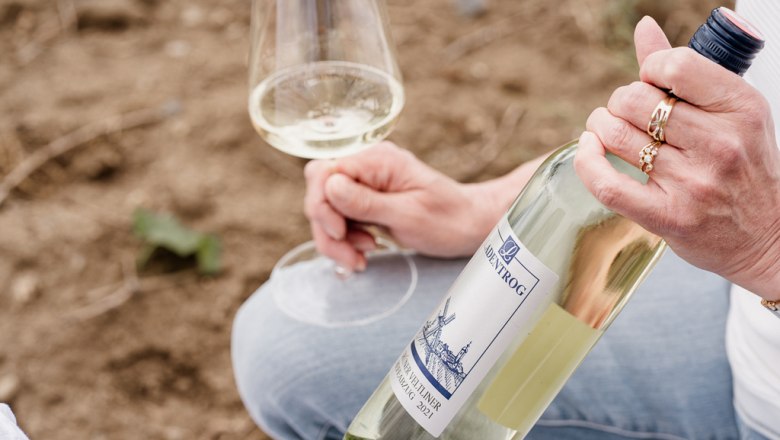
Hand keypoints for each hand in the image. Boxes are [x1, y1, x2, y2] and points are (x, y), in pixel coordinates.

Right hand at [304, 142, 507, 270]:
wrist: (470, 225)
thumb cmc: (448, 219)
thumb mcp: (408, 214)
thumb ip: (366, 202)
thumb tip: (330, 187)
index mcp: (376, 160)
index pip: (324, 172)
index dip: (323, 205)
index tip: (341, 232)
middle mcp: (366, 166)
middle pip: (320, 191)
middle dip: (327, 228)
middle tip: (351, 255)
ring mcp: (365, 182)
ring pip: (326, 209)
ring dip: (336, 239)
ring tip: (361, 257)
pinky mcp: (366, 200)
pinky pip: (340, 218)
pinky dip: (345, 240)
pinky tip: (364, 251)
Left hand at [575, 17, 779, 300]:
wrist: (766, 237)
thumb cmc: (743, 168)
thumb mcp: (730, 113)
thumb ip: (685, 71)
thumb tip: (644, 28)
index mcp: (741, 108)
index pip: (676, 65)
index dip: (648, 69)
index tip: (648, 82)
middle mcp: (720, 144)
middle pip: (636, 100)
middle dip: (618, 101)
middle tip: (623, 112)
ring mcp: (694, 183)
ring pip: (617, 136)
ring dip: (599, 127)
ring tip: (604, 129)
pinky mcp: (668, 217)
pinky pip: (608, 183)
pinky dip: (586, 161)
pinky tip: (588, 149)